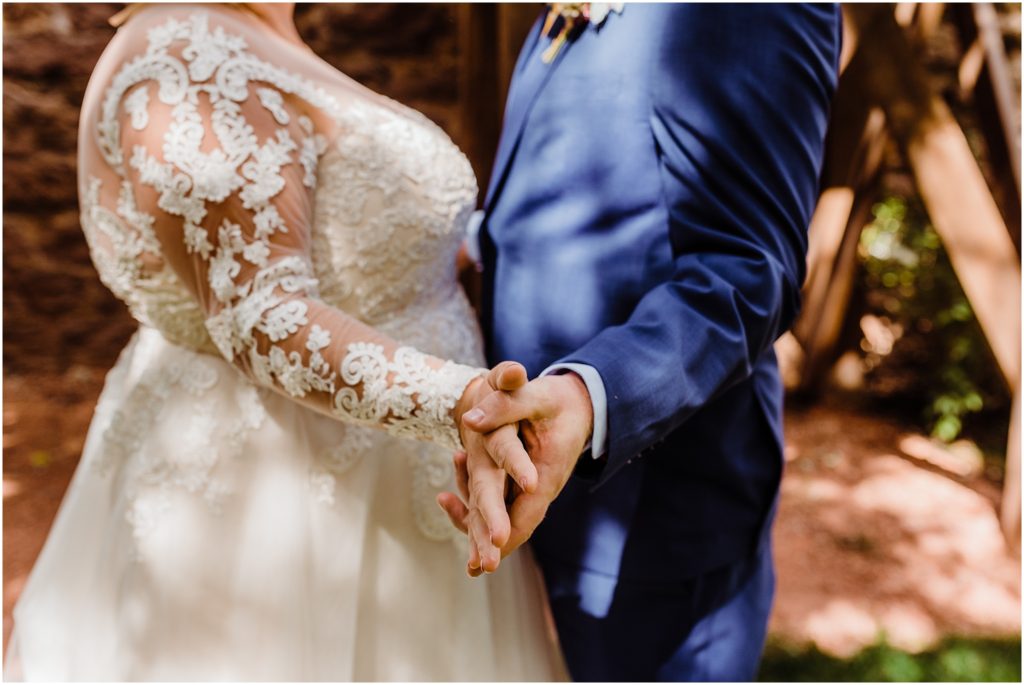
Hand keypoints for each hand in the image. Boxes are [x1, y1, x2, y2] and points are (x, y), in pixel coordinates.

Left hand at [443, 372, 593, 573]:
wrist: (579, 402)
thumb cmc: (560, 400)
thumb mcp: (536, 395)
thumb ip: (506, 406)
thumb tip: (469, 422)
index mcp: (549, 472)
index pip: (530, 512)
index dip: (511, 528)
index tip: (495, 545)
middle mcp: (540, 487)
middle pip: (516, 524)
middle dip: (491, 543)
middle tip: (474, 569)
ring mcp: (529, 489)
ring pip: (502, 517)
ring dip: (475, 525)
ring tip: (444, 506)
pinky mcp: (518, 484)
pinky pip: (496, 502)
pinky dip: (471, 504)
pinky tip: (445, 495)